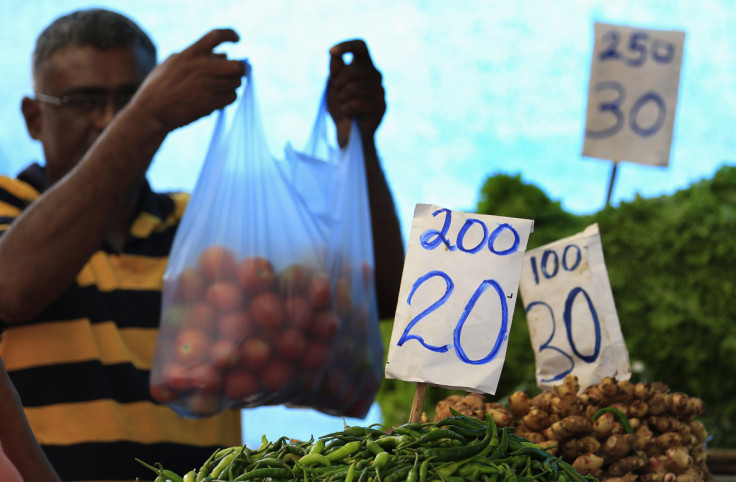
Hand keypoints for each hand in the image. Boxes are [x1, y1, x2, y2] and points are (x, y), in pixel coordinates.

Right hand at [130, 29, 245, 131]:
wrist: (152, 112)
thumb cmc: (158, 86)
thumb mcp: (171, 64)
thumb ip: (196, 56)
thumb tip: (223, 55)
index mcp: (190, 54)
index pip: (216, 37)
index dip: (230, 35)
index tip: (236, 39)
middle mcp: (201, 69)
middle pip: (237, 66)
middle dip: (240, 68)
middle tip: (237, 71)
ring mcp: (207, 87)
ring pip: (236, 83)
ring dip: (233, 84)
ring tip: (221, 86)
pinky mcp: (210, 104)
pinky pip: (231, 97)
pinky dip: (228, 97)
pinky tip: (217, 97)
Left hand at [327, 39, 385, 146]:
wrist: (348, 132)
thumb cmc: (341, 106)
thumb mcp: (334, 86)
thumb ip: (335, 69)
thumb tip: (334, 54)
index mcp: (365, 66)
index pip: (361, 47)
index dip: (347, 46)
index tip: (331, 52)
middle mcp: (376, 76)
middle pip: (354, 68)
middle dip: (338, 82)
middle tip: (339, 93)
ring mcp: (380, 91)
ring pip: (354, 87)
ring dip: (342, 99)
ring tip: (346, 106)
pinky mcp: (381, 107)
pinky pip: (357, 104)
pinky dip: (348, 110)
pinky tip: (352, 115)